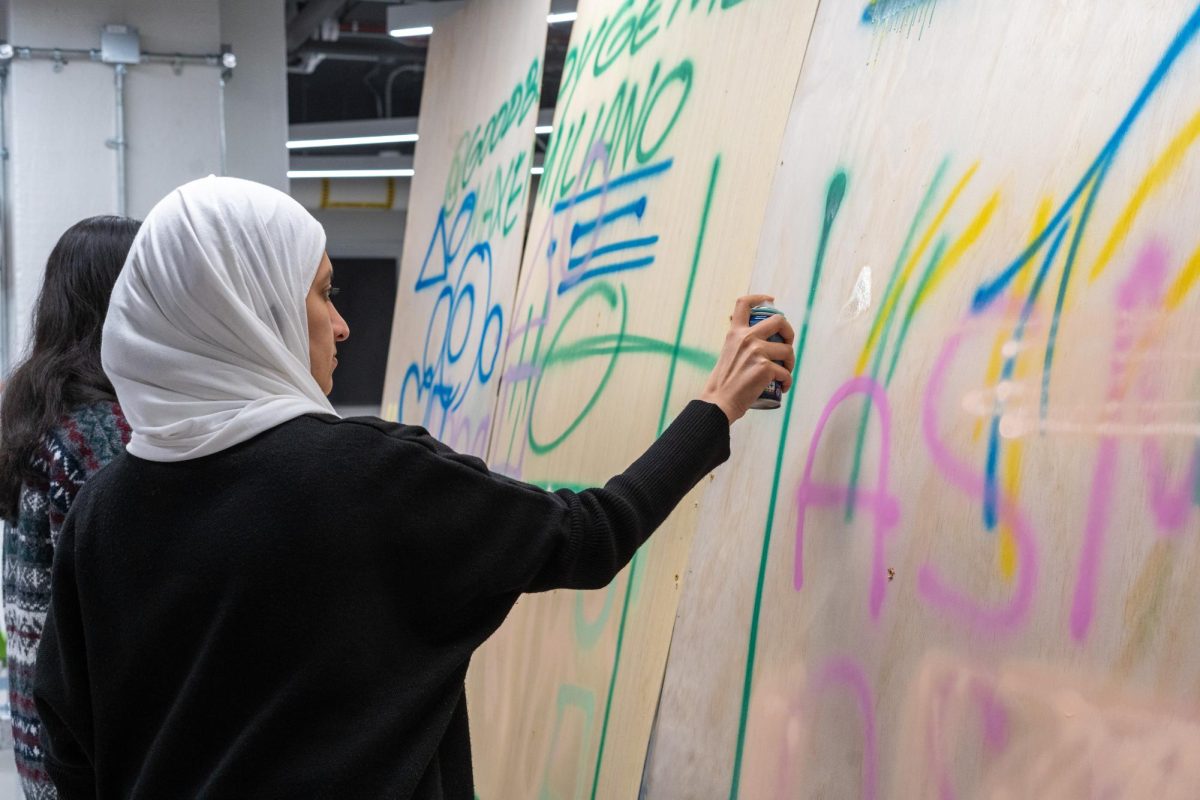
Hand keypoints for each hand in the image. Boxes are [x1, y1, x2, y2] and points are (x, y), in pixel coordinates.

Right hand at [698, 294, 795, 422]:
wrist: (719, 402)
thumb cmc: (723, 383)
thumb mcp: (727, 353)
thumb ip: (738, 342)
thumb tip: (749, 333)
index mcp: (734, 333)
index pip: (744, 303)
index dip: (760, 298)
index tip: (770, 300)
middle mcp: (746, 338)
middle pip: (779, 321)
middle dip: (790, 332)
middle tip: (788, 344)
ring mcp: (757, 352)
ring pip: (788, 350)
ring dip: (790, 363)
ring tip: (784, 373)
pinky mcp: (766, 368)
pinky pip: (786, 372)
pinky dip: (787, 382)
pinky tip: (783, 388)